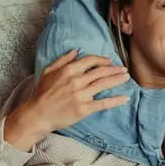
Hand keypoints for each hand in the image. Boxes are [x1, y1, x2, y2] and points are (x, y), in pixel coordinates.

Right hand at [4, 50, 129, 149]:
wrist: (37, 114)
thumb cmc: (40, 93)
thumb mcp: (48, 71)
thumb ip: (63, 60)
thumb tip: (76, 51)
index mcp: (68, 70)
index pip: (90, 61)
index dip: (102, 60)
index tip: (109, 61)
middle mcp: (77, 81)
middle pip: (100, 71)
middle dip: (114, 69)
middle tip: (124, 69)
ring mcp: (81, 95)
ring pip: (104, 84)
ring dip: (117, 80)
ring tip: (127, 77)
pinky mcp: (84, 109)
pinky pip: (103, 103)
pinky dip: (115, 100)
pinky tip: (125, 98)